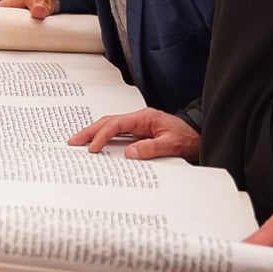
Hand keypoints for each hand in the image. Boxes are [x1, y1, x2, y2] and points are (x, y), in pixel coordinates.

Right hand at [67, 107, 200, 160]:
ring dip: (93, 134)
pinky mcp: (138, 133)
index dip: (102, 136)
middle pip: (107, 122)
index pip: (116, 125)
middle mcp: (138, 119)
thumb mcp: (171, 145)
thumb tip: (129, 153)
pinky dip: (103, 138)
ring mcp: (137, 125)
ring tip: (78, 143)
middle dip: (89, 131)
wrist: (199, 137)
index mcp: (144, 118)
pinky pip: (116, 134)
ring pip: (110, 126)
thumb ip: (150, 148)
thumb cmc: (188, 138)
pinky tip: (96, 145)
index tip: (92, 148)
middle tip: (72, 142)